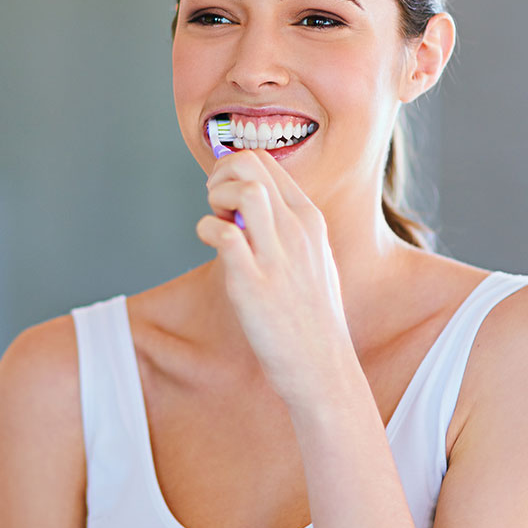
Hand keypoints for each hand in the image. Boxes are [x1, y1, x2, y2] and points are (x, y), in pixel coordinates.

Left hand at [196, 149, 350, 408]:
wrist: (322, 366)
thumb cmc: (311, 315)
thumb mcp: (313, 257)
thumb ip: (286, 226)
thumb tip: (248, 203)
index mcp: (310, 219)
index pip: (266, 161)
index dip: (234, 168)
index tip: (225, 196)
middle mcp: (297, 230)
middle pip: (250, 164)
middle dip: (220, 174)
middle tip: (215, 205)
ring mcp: (277, 256)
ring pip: (244, 190)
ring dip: (216, 197)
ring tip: (215, 222)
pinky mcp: (253, 284)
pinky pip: (224, 234)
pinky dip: (206, 229)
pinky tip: (209, 244)